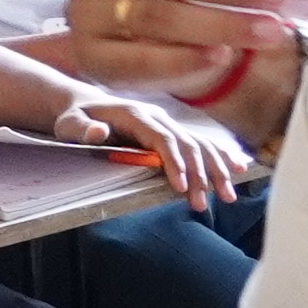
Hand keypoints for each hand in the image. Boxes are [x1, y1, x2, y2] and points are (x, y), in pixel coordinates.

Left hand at [65, 93, 261, 207]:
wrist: (84, 104)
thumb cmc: (74, 118)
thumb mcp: (68, 124)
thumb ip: (81, 129)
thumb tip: (98, 132)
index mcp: (136, 116)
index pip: (162, 139)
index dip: (174, 162)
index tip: (181, 187)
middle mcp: (157, 117)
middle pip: (186, 144)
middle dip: (199, 174)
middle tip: (203, 204)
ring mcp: (167, 123)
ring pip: (200, 144)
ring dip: (216, 170)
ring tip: (227, 197)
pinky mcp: (172, 132)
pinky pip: (201, 142)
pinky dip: (221, 155)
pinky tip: (240, 169)